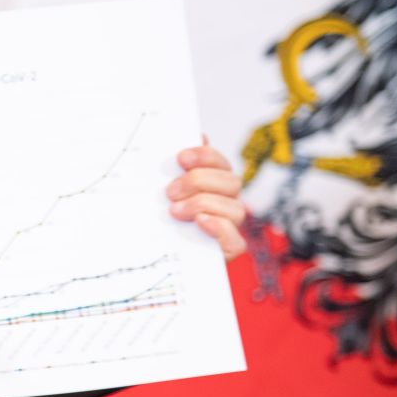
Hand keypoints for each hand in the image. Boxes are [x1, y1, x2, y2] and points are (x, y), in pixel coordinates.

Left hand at [168, 139, 246, 260]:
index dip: (204, 156)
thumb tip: (190, 138)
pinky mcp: (228, 249)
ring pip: (235, 208)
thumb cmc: (162, 220)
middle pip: (231, 181)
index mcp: (214, 182)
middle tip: (170, 192)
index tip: (181, 157)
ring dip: (203, 204)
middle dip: (199, 181)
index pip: (219, 162)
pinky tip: (200, 222)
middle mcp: (227, 201)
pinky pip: (236, 240)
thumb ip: (173, 169)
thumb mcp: (160, 194)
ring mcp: (231, 226)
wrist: (159, 258)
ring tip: (175, 211)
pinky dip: (219, 228)